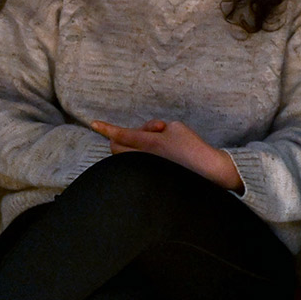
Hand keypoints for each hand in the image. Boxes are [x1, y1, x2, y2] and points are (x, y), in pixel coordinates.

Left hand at [91, 119, 240, 190]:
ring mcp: (145, 168)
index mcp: (149, 142)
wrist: (207, 170)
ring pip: (125, 155)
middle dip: (120, 137)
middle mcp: (143, 157)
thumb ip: (156, 128)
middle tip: (138, 132)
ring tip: (154, 142)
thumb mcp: (176, 127)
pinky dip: (140, 155)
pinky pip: (136, 163)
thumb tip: (147, 134)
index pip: (121, 134)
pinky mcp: (150, 176)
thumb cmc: (193, 146)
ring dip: (132, 146)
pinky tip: (155, 154)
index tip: (94, 123)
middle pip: (116, 146)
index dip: (106, 128)